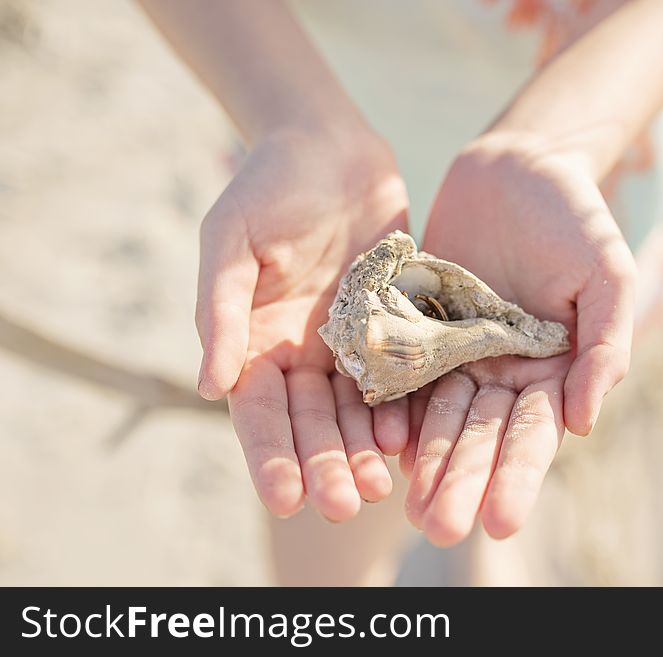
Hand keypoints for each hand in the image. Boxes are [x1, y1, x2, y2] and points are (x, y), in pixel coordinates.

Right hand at [196, 129, 409, 520]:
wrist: (331, 146)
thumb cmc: (269, 185)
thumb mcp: (230, 240)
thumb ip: (221, 310)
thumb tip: (208, 385)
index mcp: (253, 341)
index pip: (258, 413)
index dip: (270, 456)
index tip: (285, 498)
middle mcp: (300, 352)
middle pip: (310, 423)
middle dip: (323, 464)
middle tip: (342, 505)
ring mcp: (348, 342)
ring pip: (355, 410)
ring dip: (363, 449)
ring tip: (379, 486)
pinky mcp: (392, 325)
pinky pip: (398, 375)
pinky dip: (401, 407)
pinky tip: (411, 437)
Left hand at [403, 133, 635, 545]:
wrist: (517, 164)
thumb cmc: (576, 215)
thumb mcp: (608, 272)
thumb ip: (606, 344)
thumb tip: (584, 423)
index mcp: (553, 368)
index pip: (533, 433)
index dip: (517, 476)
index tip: (499, 521)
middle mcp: (503, 370)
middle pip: (480, 435)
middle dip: (462, 481)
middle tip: (439, 530)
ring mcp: (458, 351)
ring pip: (438, 414)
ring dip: (424, 462)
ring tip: (406, 507)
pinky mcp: (419, 325)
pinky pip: (403, 371)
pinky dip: (392, 407)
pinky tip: (377, 442)